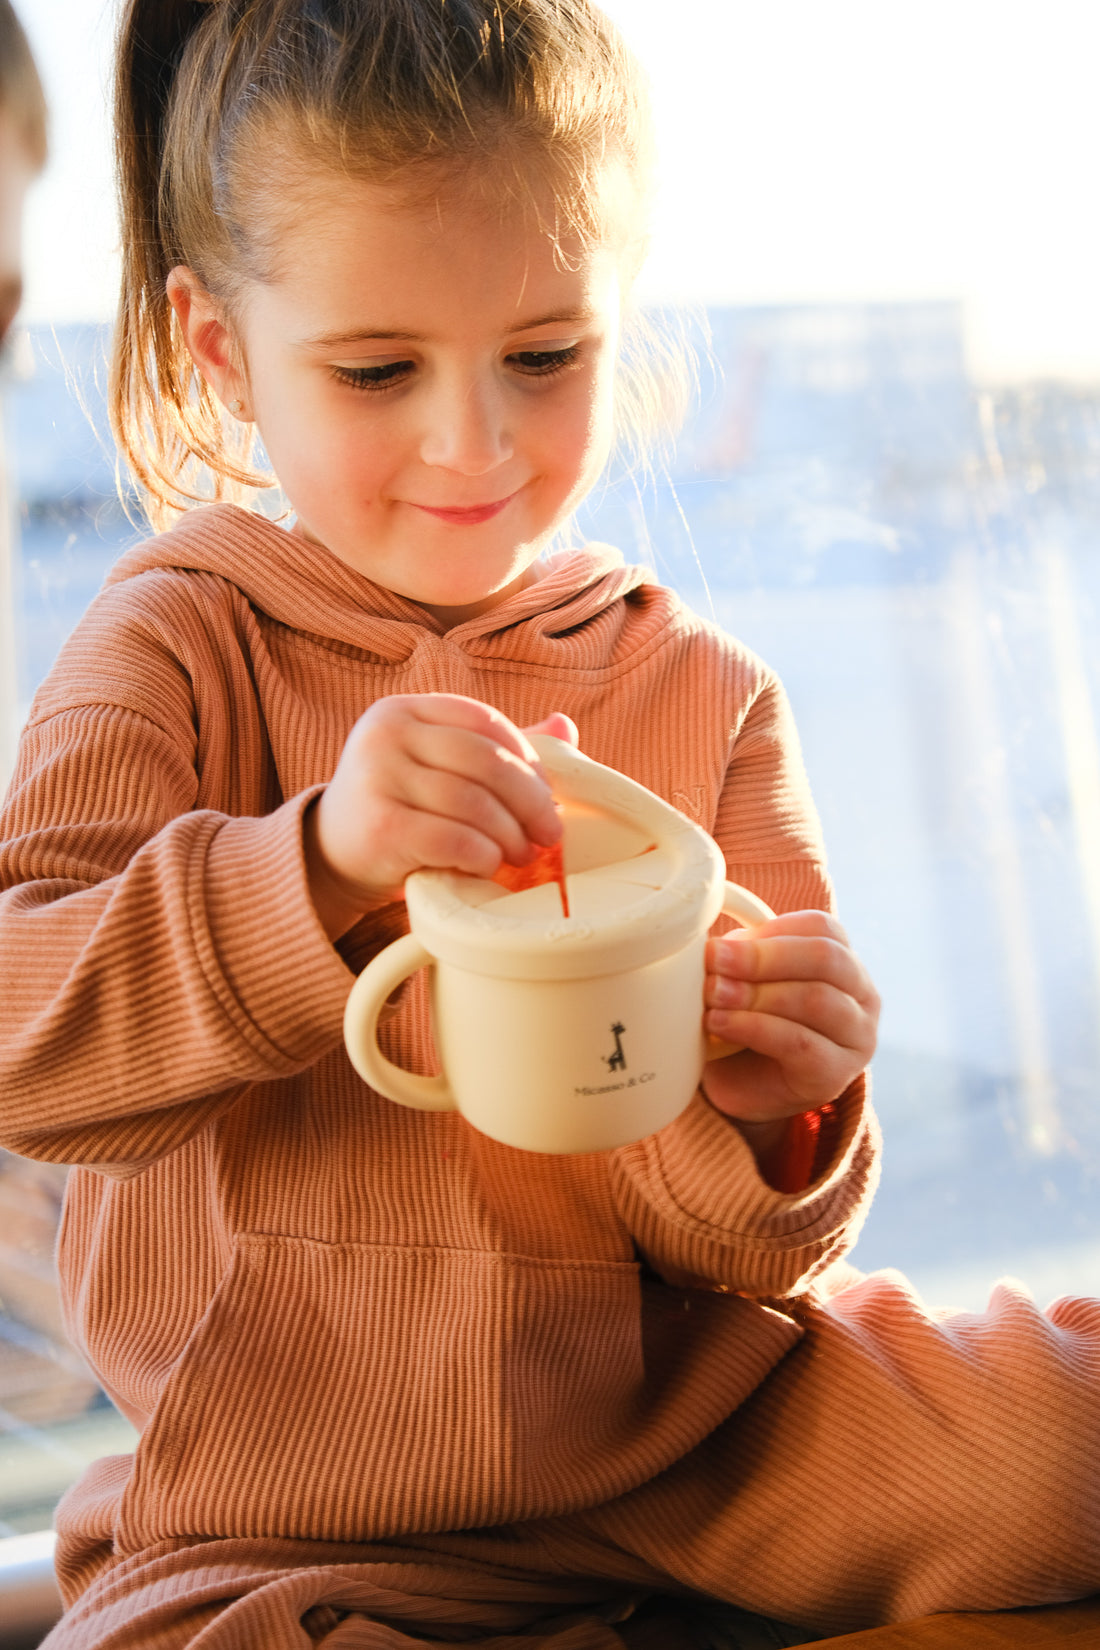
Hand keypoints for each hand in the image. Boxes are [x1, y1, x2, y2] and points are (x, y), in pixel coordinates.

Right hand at [304, 695, 577, 938]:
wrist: (332, 856)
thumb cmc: (399, 808)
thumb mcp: (439, 769)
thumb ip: (494, 748)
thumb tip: (566, 725)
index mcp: (404, 709)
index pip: (485, 722)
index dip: (529, 759)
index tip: (549, 796)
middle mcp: (385, 733)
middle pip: (484, 760)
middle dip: (530, 801)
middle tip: (550, 834)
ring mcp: (376, 777)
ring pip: (472, 802)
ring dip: (510, 835)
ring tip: (522, 856)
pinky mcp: (378, 827)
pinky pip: (452, 839)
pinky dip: (482, 856)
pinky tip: (488, 867)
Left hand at [700, 910, 878, 1125]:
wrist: (746, 1089)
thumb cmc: (748, 1023)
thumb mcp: (745, 979)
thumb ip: (741, 957)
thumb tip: (716, 945)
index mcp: (843, 960)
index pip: (822, 929)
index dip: (771, 932)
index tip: (722, 944)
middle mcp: (862, 995)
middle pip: (825, 959)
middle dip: (763, 958)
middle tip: (715, 962)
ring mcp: (856, 1037)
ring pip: (816, 1000)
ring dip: (756, 994)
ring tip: (713, 995)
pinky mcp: (836, 1074)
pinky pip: (799, 1043)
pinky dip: (754, 1028)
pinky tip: (720, 1024)